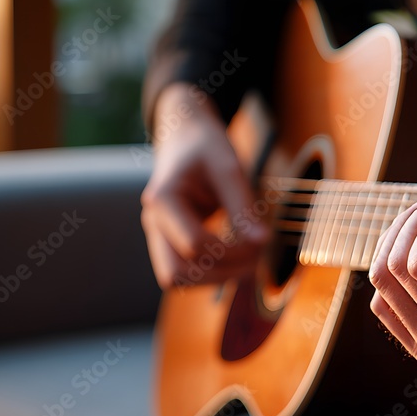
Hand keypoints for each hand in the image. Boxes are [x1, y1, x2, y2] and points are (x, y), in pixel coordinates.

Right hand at [139, 84, 268, 288]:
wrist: (186, 136)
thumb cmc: (206, 146)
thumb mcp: (229, 167)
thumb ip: (243, 206)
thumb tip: (263, 242)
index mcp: (162, 199)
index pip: (194, 245)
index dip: (233, 251)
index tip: (262, 241)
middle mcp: (153, 221)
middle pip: (177, 272)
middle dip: (220, 273)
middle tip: (256, 259)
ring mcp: (158, 233)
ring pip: (178, 279)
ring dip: (216, 278)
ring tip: (251, 261)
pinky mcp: (169, 241)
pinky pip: (186, 272)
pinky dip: (212, 274)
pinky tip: (240, 261)